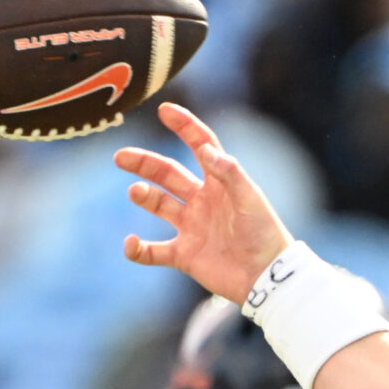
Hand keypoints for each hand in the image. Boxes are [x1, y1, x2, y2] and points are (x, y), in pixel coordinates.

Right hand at [115, 102, 295, 302]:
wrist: (267, 279)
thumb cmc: (265, 235)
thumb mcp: (250, 199)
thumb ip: (230, 173)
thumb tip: (205, 148)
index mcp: (220, 184)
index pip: (200, 147)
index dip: (185, 127)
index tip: (165, 110)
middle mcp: (202, 202)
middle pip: (168, 175)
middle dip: (145, 163)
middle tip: (121, 157)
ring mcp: (192, 228)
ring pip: (159, 206)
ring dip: (144, 196)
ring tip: (136, 192)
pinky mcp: (185, 256)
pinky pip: (154, 251)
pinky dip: (138, 250)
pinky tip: (131, 244)